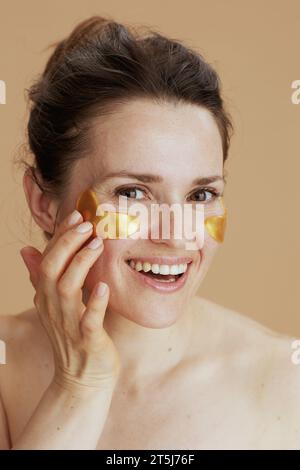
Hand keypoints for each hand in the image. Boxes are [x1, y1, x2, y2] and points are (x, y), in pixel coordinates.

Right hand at [20, 209, 120, 394]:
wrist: (82, 379)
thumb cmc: (73, 336)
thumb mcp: (54, 304)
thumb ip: (42, 277)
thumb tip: (27, 250)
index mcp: (46, 297)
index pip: (47, 259)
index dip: (60, 236)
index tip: (76, 215)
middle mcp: (53, 308)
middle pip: (52, 270)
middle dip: (68, 244)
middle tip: (87, 224)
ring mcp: (69, 324)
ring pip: (67, 289)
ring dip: (81, 264)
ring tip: (97, 244)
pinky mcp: (88, 340)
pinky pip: (89, 320)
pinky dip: (95, 302)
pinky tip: (104, 286)